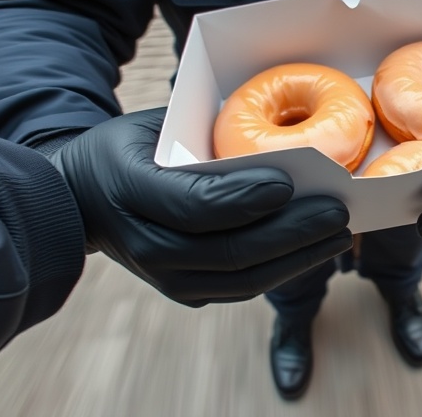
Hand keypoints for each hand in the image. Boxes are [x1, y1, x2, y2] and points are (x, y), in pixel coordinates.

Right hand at [48, 108, 351, 305]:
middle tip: (336, 210)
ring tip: (339, 233)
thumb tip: (273, 142)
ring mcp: (167, 278)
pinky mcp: (186, 293)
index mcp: (131, 191)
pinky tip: (315, 250)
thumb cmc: (126, 152)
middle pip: (232, 251)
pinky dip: (284, 270)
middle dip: (293, 233)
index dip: (246, 199)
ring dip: (299, 258)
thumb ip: (199, 139)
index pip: (197, 205)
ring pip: (244, 278)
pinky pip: (242, 288)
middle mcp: (147, 247)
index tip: (290, 184)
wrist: (81, 201)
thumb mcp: (150, 129)